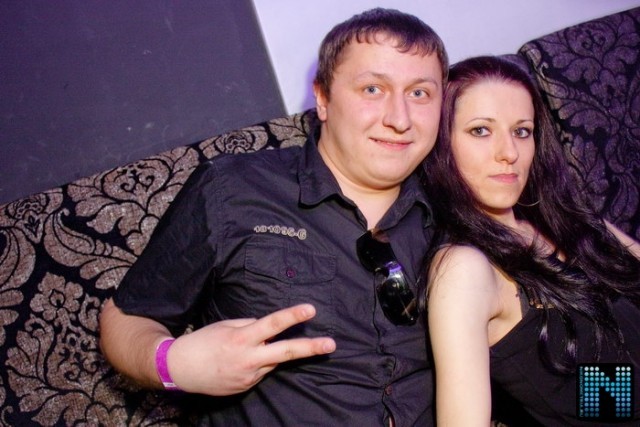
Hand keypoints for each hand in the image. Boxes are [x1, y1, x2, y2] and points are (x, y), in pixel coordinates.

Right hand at [167, 304, 335, 395]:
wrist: (180, 369)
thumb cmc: (203, 341)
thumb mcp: (226, 326)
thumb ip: (250, 326)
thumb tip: (268, 328)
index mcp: (242, 338)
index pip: (273, 324)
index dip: (293, 316)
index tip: (310, 309)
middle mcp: (249, 358)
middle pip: (286, 351)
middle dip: (311, 348)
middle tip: (331, 344)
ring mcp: (249, 375)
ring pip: (273, 361)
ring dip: (271, 353)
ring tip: (241, 351)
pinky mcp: (246, 386)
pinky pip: (260, 371)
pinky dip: (257, 363)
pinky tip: (237, 362)